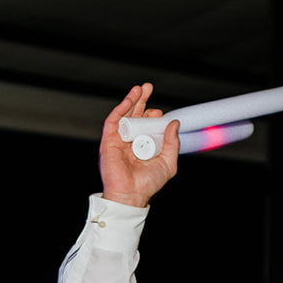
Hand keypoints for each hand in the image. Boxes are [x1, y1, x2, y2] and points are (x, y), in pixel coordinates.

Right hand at [99, 83, 180, 207]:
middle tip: (148, 87)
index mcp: (143, 146)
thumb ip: (172, 143)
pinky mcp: (109, 141)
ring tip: (140, 88)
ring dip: (132, 100)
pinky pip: (114, 121)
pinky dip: (121, 109)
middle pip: (136, 116)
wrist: (132, 194)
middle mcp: (131, 141)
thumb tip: (174, 123)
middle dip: (142, 101)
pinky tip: (129, 100)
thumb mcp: (168, 162)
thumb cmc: (148, 183)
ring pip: (125, 115)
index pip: (147, 125)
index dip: (153, 116)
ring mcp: (120, 140)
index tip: (160, 114)